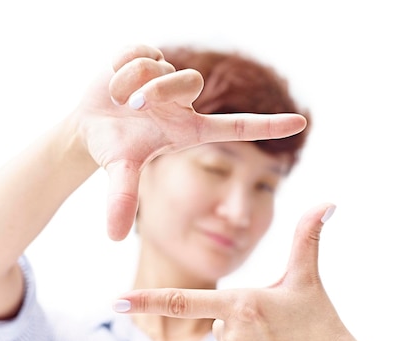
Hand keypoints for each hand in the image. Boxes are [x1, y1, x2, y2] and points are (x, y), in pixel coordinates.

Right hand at [72, 44, 307, 240]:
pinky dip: (121, 66)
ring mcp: (169, 79)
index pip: (238, 126)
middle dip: (157, 92)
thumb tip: (114, 236)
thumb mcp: (121, 173)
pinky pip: (141, 51)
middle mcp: (185, 103)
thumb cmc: (116, 149)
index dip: (269, 126)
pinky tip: (113, 83)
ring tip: (119, 100)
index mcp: (190, 129)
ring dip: (133, 82)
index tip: (301, 124)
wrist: (90, 127)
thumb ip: (122, 200)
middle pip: (191, 82)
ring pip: (165, 66)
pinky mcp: (149, 58)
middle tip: (133, 106)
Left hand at [113, 204, 370, 340]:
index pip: (184, 300)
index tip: (115, 301)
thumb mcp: (308, 278)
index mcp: (242, 304)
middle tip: (274, 325)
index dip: (147, 300)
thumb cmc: (320, 321)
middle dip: (237, 317)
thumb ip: (307, 237)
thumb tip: (328, 202)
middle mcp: (232, 336)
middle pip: (216, 319)